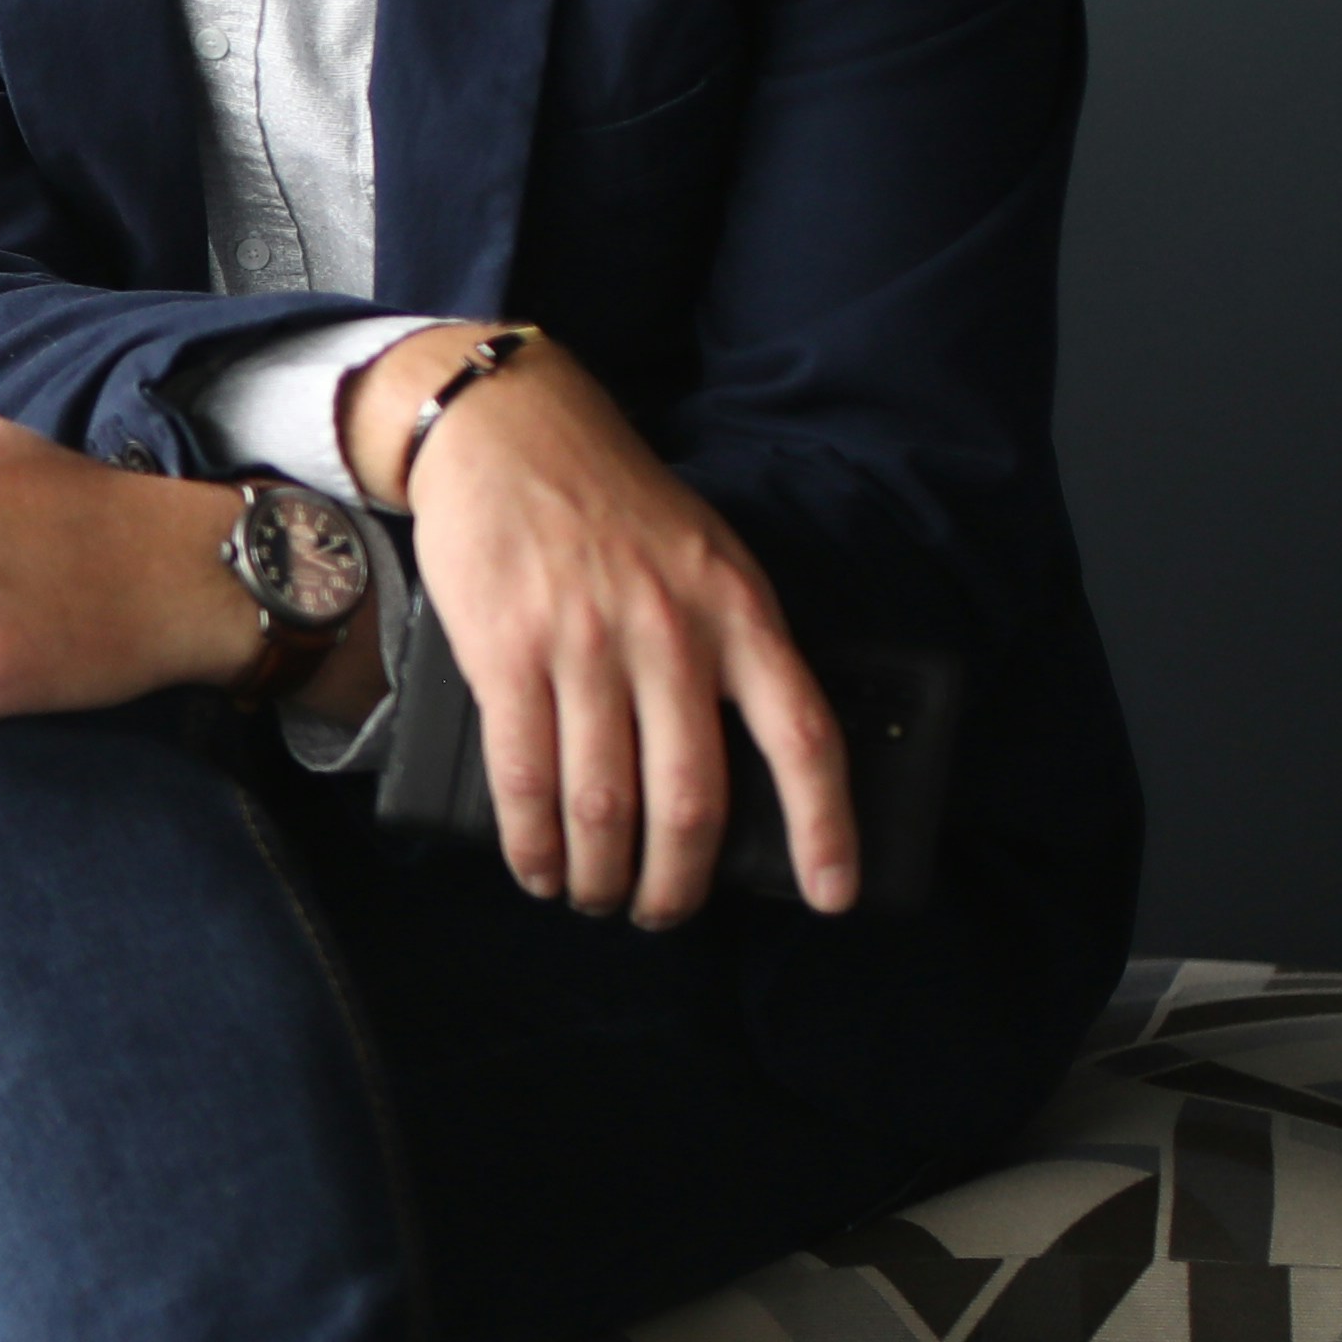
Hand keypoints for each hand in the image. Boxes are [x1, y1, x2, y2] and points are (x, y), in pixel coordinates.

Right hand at [343, 328, 854, 927]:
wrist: (511, 430)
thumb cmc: (616, 506)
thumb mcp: (709, 558)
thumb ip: (731, 646)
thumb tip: (738, 763)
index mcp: (740, 612)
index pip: (803, 737)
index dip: (824, 829)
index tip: (833, 896)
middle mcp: (673, 634)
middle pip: (692, 800)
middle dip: (677, 884)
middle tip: (660, 911)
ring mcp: (587, 645)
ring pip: (605, 806)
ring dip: (599, 878)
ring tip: (594, 897)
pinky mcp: (507, 653)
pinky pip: (526, 778)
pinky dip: (534, 845)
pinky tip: (538, 869)